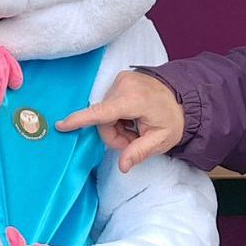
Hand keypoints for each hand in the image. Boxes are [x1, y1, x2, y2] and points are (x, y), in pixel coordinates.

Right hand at [56, 70, 182, 171]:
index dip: (81, 119)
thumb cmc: (172, 118)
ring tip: (135, 128)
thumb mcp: (161, 141)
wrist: (183, 95)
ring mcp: (121, 79)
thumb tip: (122, 166)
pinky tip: (131, 117)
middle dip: (114, 135)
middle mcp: (124, 85)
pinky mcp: (119, 79)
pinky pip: (108, 103)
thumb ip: (140, 152)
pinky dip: (117, 115)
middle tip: (133, 141)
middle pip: (103, 119)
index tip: (62, 125)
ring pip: (104, 112)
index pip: (102, 112)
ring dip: (116, 125)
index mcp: (134, 100)